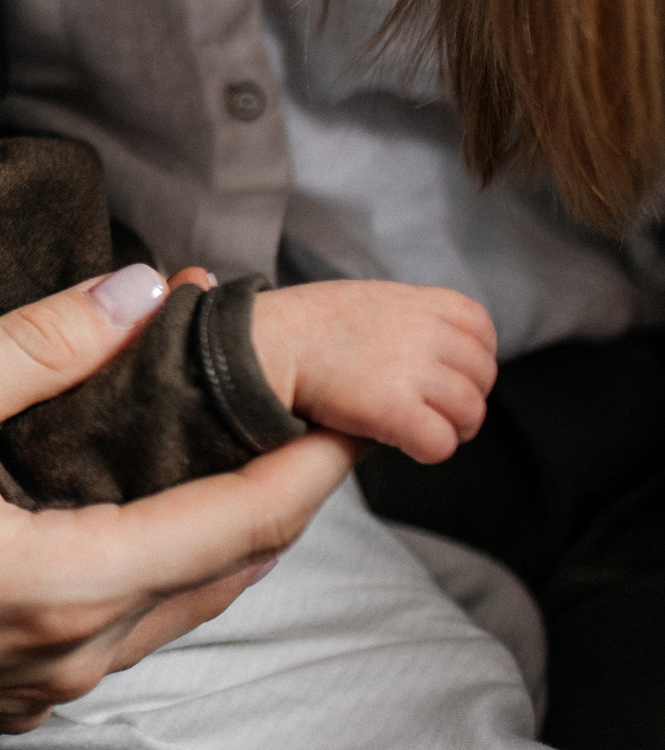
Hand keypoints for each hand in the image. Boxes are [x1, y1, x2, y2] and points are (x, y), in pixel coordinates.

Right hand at [0, 266, 358, 732]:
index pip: (228, 531)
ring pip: (169, 616)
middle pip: (217, 580)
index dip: (303, 472)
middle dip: (274, 498)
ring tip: (239, 459)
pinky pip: (113, 639)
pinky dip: (152, 576)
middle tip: (302, 421)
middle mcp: (52, 658)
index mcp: (47, 587)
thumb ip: (32, 348)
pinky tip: (142, 519)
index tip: (351, 418)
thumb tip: (147, 293)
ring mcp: (22, 690)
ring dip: (217, 538)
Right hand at [250, 280, 495, 463]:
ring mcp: (413, 371)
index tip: (452, 374)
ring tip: (423, 430)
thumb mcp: (367, 298)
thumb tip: (435, 350)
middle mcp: (425, 332)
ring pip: (469, 412)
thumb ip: (409, 316)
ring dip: (452, 427)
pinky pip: (440, 443)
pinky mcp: (396, 410)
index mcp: (421, 302)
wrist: (266, 344)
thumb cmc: (304, 325)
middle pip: (482, 374)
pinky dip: (428, 450)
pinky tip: (404, 443)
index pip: (482, 329)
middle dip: (465, 397)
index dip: (474, 357)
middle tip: (436, 409)